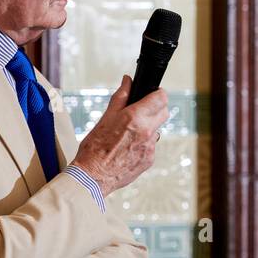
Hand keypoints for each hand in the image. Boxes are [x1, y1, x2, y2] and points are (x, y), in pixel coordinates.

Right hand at [71, 76, 168, 196]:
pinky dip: (143, 143)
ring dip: (148, 127)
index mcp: (135, 118)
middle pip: (164, 112)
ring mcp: (150, 147)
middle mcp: (147, 132)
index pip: (161, 98)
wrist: (93, 176)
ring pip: (157, 130)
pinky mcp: (150, 160)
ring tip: (130, 132)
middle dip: (156, 108)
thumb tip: (128, 81)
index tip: (153, 94)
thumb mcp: (106, 117)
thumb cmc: (95, 148)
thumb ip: (121, 97)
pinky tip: (128, 147)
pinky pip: (151, 146)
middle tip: (141, 110)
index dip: (158, 94)